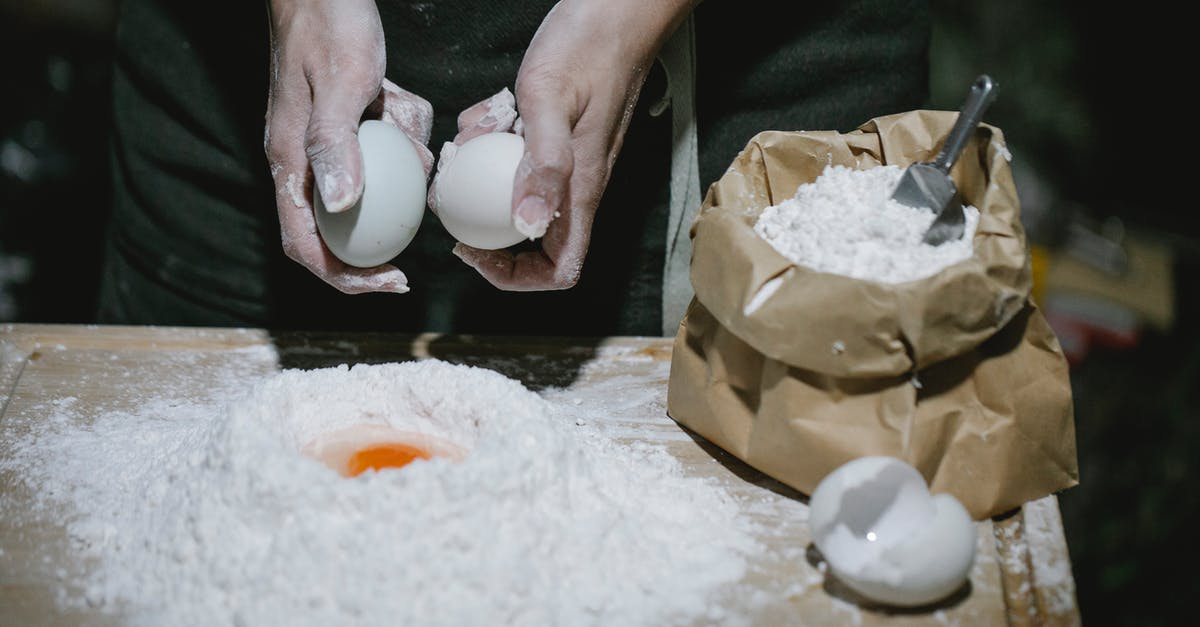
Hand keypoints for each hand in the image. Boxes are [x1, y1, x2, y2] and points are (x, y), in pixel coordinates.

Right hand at [264, 0, 433, 293]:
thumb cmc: (328, 25)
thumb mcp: (340, 84)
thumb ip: (336, 145)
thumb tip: (342, 208)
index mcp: (291, 163)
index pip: (306, 246)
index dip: (345, 278)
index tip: (391, 283)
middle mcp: (306, 161)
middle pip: (339, 230)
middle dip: (378, 244)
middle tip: (418, 257)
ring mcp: (329, 142)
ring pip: (373, 183)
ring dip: (399, 162)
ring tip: (407, 126)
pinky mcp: (352, 122)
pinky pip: (386, 146)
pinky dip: (403, 128)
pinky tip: (402, 100)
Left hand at [450, 0, 695, 290]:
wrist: (619, 9)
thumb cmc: (589, 47)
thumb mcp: (550, 100)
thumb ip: (542, 164)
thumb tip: (527, 226)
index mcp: (581, 190)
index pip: (558, 270)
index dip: (513, 276)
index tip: (473, 248)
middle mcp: (576, 186)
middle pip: (531, 241)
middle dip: (486, 229)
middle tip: (454, 197)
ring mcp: (567, 162)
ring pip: (517, 196)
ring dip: (484, 178)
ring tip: (470, 143)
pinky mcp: (554, 137)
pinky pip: (516, 158)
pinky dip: (493, 142)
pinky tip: (489, 112)